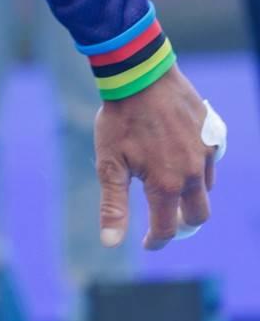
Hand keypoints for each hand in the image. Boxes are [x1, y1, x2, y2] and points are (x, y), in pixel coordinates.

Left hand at [96, 65, 216, 250]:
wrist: (141, 76)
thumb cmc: (120, 119)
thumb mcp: (108, 163)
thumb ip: (113, 205)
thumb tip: (110, 243)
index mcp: (167, 184)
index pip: (168, 228)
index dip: (157, 241)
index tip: (148, 243)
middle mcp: (193, 173)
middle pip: (198, 215)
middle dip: (183, 224)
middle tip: (165, 222)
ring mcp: (206, 153)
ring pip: (206, 188)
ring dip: (190, 195)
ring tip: (168, 189)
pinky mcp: (213, 136)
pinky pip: (210, 163)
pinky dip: (197, 170)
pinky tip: (179, 161)